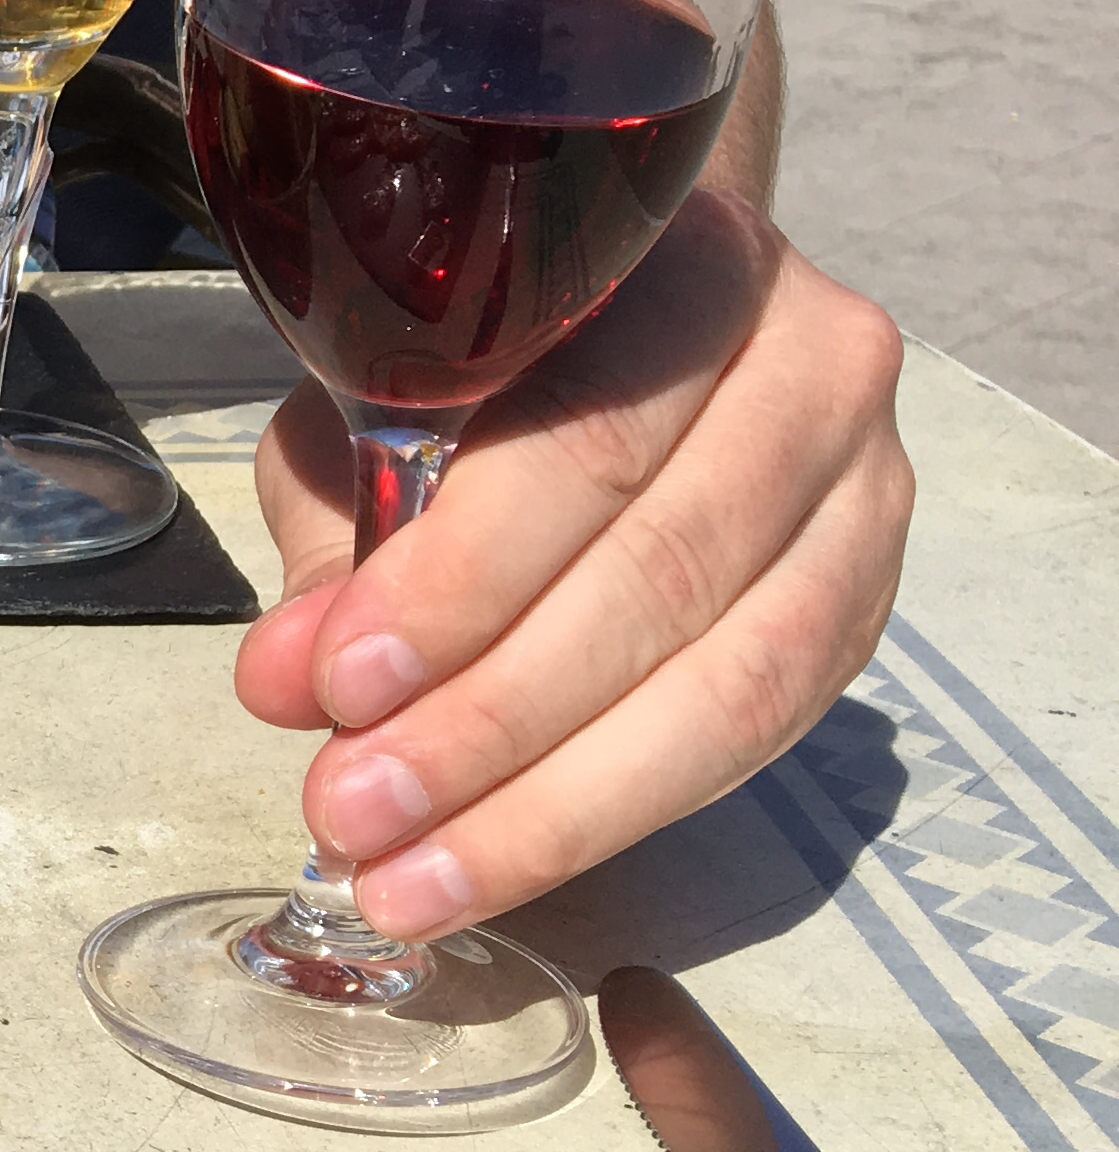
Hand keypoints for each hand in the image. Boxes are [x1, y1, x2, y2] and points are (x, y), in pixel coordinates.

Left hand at [238, 190, 912, 938]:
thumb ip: (341, 542)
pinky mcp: (866, 610)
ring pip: (728, 686)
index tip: (339, 687)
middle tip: (352, 811)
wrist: (630, 335)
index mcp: (690, 272)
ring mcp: (864, 496)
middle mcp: (814, 371)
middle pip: (662, 578)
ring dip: (548, 806)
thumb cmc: (484, 370)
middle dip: (487, 722)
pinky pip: (754, 741)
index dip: (460, 583)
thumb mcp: (379, 416)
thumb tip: (286, 683)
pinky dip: (610, 816)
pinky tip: (488, 866)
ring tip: (405, 879)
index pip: (584, 446)